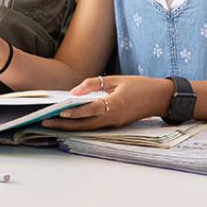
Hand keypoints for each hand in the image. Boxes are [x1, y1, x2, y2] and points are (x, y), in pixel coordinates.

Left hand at [40, 75, 172, 130]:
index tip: (61, 111)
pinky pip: (95, 126)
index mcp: (115, 105)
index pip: (91, 109)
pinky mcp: (115, 124)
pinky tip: (69, 121)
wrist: (160, 98)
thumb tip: (74, 91)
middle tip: (45, 122)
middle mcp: (113, 118)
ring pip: (88, 128)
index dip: (76, 111)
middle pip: (85, 124)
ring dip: (70, 127)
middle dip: (64, 125)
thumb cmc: (140, 86)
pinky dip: (80, 125)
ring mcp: (114, 123)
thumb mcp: (116, 79)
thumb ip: (94, 84)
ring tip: (52, 123)